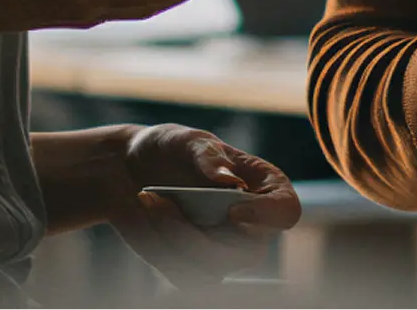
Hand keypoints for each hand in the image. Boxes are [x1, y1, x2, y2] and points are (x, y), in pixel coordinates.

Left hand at [107, 124, 300, 284]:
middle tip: (162, 201)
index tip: (232, 210)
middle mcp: (251, 224)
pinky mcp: (196, 267)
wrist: (130, 170)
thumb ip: (208, 156)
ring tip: (150, 201)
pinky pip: (185, 276)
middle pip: (248, 253)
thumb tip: (230, 181)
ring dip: (174, 237)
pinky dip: (161, 248)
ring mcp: (225, 250)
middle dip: (199, 233)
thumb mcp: (185, 141)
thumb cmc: (170, 149)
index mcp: (263, 186)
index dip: (266, 216)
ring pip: (213, 268)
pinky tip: (149, 214)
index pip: (286, 211)